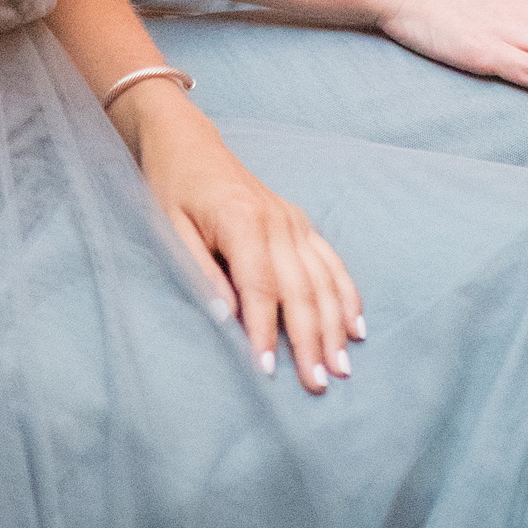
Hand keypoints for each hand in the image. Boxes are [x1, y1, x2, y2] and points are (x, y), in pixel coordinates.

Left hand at [114, 82, 363, 392]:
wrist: (188, 142)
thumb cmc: (173, 188)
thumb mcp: (170, 229)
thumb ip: (200, 271)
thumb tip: (225, 318)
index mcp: (240, 220)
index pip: (258, 287)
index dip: (263, 331)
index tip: (268, 373)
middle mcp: (276, 221)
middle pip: (300, 289)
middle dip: (309, 340)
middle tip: (317, 384)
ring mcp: (293, 220)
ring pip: (323, 279)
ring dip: (335, 325)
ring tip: (341, 367)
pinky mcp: (299, 222)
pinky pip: (331, 261)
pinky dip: (346, 295)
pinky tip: (356, 326)